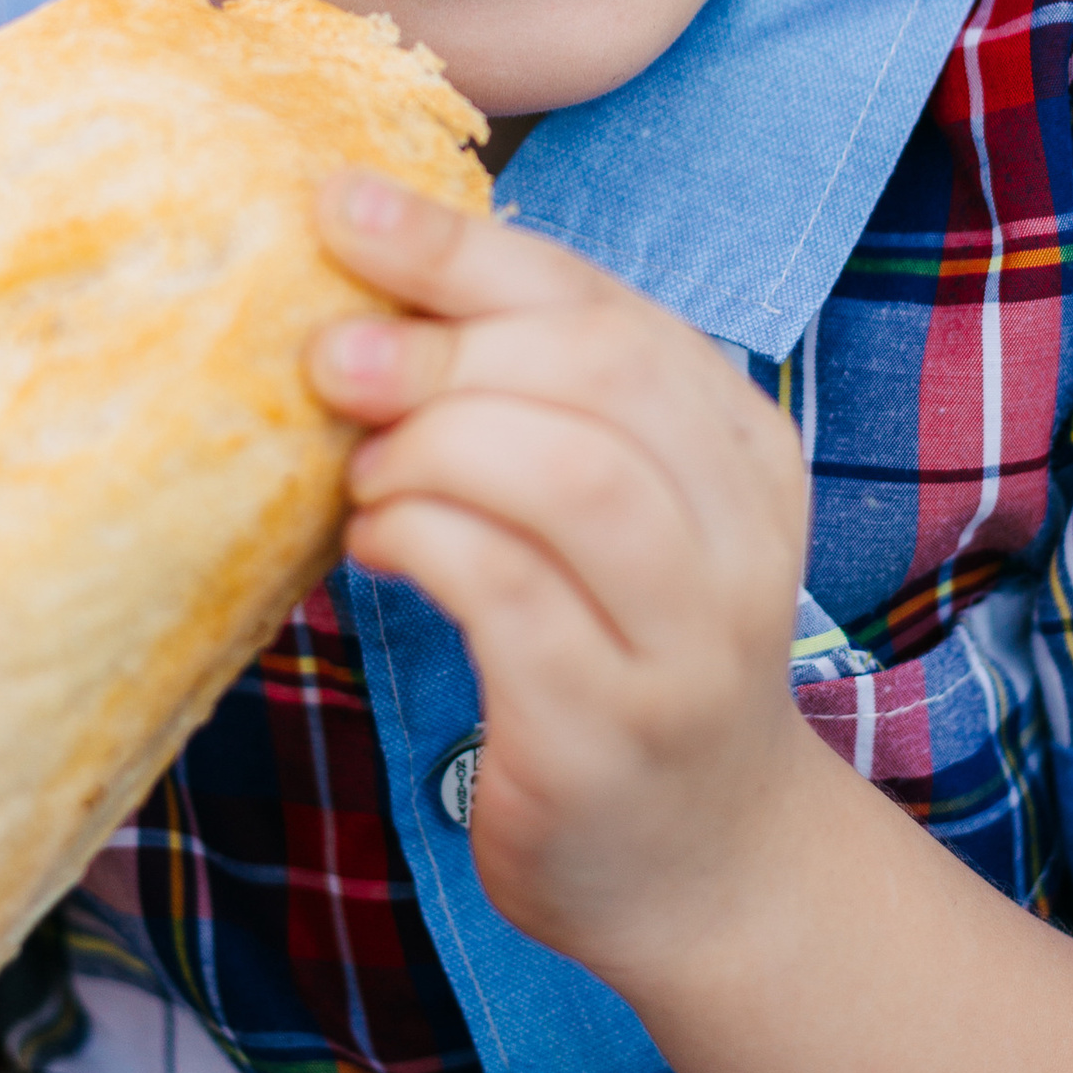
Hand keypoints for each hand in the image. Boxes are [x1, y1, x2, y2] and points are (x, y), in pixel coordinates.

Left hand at [306, 172, 813, 991]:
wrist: (698, 864)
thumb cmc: (617, 652)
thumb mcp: (608, 508)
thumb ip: (533, 401)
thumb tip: (369, 282)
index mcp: (740, 446)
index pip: (606, 306)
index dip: (465, 248)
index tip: (340, 207)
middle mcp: (741, 534)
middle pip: (597, 376)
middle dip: (441, 348)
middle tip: (330, 357)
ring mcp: (688, 640)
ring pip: (572, 477)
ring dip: (434, 448)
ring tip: (364, 475)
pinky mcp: (611, 731)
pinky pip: (512, 596)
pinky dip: (422, 542)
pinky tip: (374, 547)